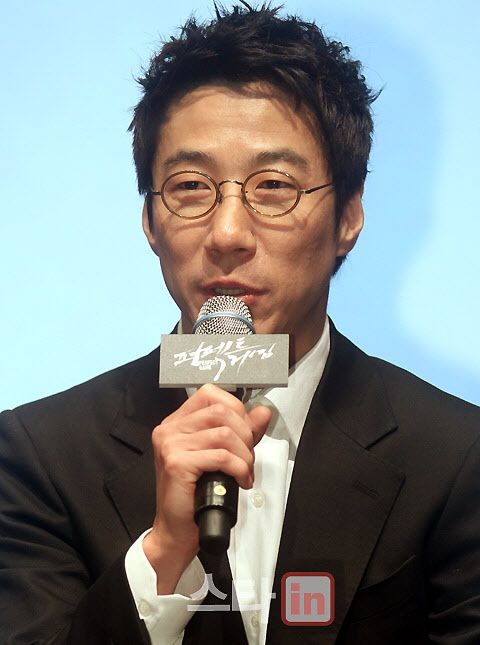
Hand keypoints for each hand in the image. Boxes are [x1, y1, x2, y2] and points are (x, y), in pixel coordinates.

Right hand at [143, 384, 270, 592]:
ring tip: (244, 472)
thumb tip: (262, 412)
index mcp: (178, 422)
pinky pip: (221, 456)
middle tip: (246, 458)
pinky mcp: (176, 462)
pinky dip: (238, 468)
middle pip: (221, 411)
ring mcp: (170, 444)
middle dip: (245, 435)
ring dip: (244, 455)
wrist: (177, 530)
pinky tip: (239, 481)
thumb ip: (242, 432)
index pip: (211, 394)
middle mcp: (170, 428)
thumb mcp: (223, 456)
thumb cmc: (196, 495)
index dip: (236, 410)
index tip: (245, 432)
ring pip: (224, 433)